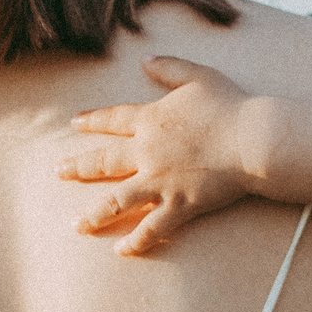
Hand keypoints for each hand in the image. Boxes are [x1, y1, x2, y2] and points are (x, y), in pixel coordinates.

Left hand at [59, 57, 258, 255]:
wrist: (253, 139)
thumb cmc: (230, 106)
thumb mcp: (199, 76)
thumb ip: (169, 67)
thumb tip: (145, 60)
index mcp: (151, 120)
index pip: (113, 119)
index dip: (92, 120)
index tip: (75, 123)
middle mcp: (147, 152)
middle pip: (104, 161)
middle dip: (78, 167)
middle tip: (59, 172)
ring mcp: (160, 182)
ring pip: (117, 201)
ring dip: (95, 214)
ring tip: (77, 225)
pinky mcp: (179, 205)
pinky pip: (151, 227)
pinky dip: (135, 241)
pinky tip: (121, 251)